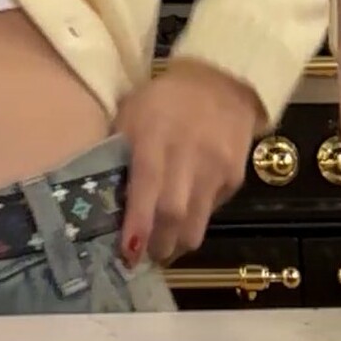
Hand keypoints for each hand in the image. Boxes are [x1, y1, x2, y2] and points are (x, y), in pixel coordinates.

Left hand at [115, 60, 262, 267]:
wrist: (221, 82)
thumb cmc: (163, 100)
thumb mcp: (132, 112)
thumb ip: (119, 151)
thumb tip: (106, 198)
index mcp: (155, 136)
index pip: (147, 187)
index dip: (137, 224)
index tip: (127, 252)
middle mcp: (188, 155)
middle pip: (174, 213)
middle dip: (157, 244)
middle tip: (143, 257)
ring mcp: (216, 168)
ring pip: (197, 223)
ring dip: (177, 243)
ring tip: (164, 249)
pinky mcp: (234, 177)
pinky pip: (212, 211)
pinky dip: (196, 220)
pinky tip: (186, 216)